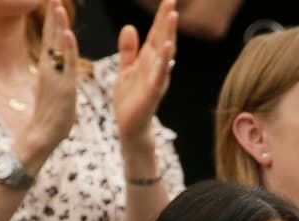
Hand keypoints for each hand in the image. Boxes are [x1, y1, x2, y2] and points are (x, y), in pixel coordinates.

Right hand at [15, 0, 78, 164]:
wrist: (42, 137)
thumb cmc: (49, 118)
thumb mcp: (52, 91)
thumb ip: (54, 77)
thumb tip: (55, 69)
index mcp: (47, 68)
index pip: (50, 38)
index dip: (52, 20)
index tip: (53, 2)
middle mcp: (48, 69)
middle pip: (50, 36)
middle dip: (52, 15)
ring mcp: (55, 77)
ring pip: (57, 46)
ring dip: (58, 25)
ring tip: (57, 5)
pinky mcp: (64, 87)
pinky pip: (67, 64)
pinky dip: (67, 48)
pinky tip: (67, 33)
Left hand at [114, 0, 176, 152]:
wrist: (130, 127)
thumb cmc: (130, 100)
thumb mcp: (125, 70)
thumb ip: (128, 50)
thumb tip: (130, 27)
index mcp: (149, 59)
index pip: (156, 33)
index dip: (161, 16)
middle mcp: (156, 66)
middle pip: (163, 38)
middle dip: (167, 19)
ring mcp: (156, 78)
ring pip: (165, 53)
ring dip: (169, 34)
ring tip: (172, 15)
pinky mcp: (153, 91)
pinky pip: (160, 73)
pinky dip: (164, 60)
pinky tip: (168, 46)